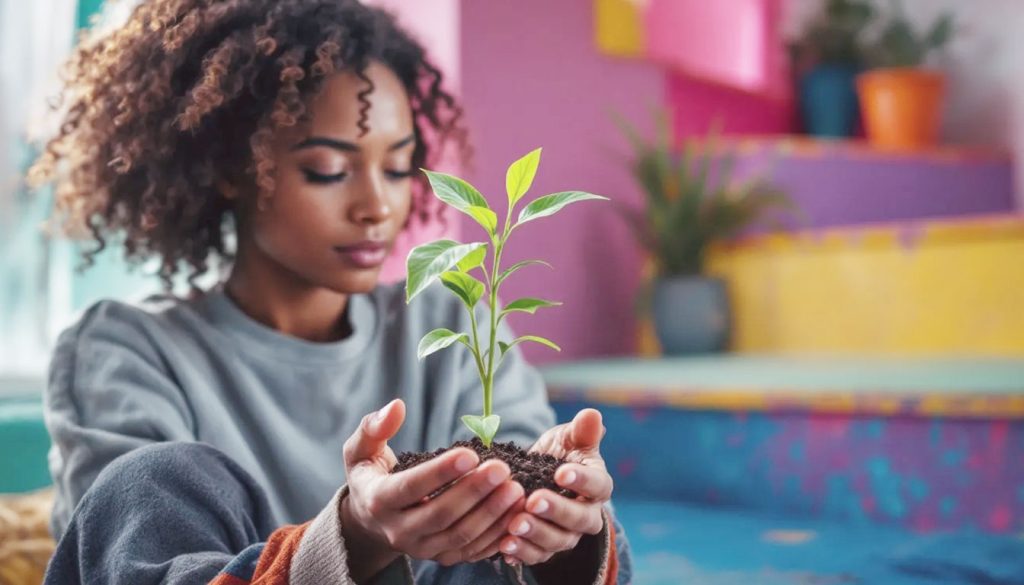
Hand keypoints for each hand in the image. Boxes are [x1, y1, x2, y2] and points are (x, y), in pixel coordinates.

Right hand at [340, 399, 524, 578]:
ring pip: (460, 536)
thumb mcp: (360, 450)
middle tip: (502, 469)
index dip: (441, 472)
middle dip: (474, 492)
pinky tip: (515, 512)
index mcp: (378, 501)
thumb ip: (373, 427)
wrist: (370, 520)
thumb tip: (396, 406)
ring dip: (491, 514)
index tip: (471, 453)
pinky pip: (472, 551)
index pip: (411, 487)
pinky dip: (496, 534)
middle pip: (441, 515)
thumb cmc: (370, 475)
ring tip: (515, 488)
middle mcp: (398, 531)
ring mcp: (421, 549)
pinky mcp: (441, 557)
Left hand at [499, 409, 611, 565]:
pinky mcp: (545, 549)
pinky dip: (520, 553)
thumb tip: (592, 414)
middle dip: (555, 511)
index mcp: (598, 486)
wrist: (538, 479)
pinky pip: (535, 556)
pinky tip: (503, 545)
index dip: (582, 480)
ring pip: (556, 541)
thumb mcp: (567, 439)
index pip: (597, 485)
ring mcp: (566, 535)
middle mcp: (587, 515)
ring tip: (514, 524)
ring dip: (535, 534)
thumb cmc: (558, 455)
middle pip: (578, 518)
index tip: (560, 472)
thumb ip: (580, 431)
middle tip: (533, 501)